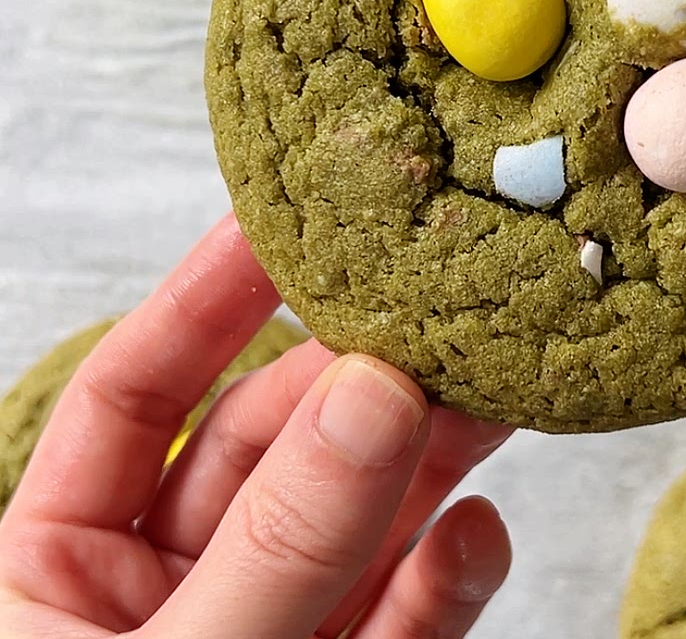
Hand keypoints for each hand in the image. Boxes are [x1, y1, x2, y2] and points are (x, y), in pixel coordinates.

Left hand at [0, 214, 511, 638]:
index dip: (204, 299)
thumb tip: (376, 394)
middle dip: (356, 385)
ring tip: (491, 398)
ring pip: (354, 516)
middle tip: (436, 323)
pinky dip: (445, 576)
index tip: (280, 221)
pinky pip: (401, 612)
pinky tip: (476, 533)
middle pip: (273, 445)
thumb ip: (274, 546)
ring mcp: (270, 633)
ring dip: (427, 457)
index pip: (134, 396)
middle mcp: (170, 588)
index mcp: (63, 570)